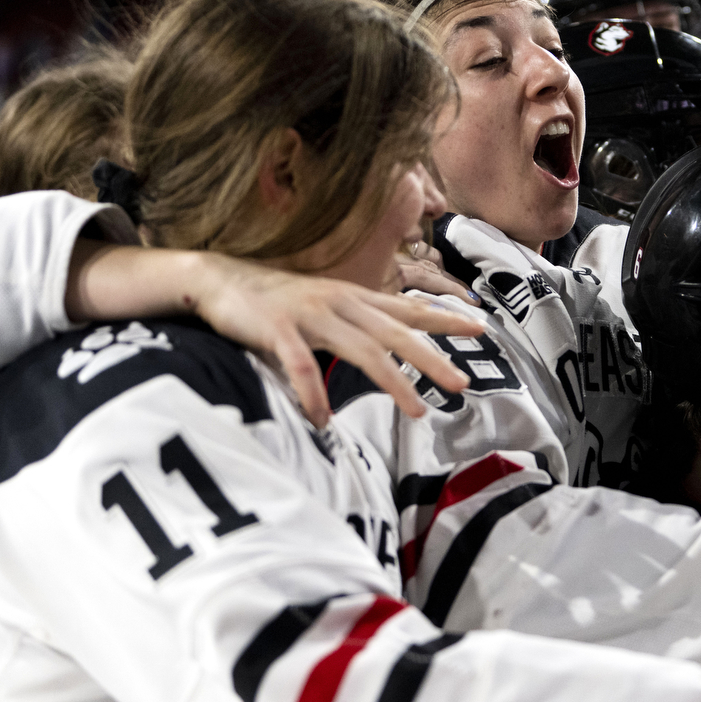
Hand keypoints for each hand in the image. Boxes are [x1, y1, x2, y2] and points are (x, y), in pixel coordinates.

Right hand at [188, 254, 484, 426]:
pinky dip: (313, 394)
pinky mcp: (277, 329)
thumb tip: (387, 352)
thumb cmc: (275, 302)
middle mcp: (339, 303)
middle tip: (463, 383)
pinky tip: (322, 421)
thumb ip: (355, 328)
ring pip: (362, 350)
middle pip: (396, 333)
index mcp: (354, 298)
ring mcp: (310, 314)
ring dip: (393, 382)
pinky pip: (301, 367)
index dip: (444, 318)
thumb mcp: (325, 310)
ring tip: (417, 410)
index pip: (408, 308)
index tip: (481, 327)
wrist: (219, 281)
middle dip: (432, 358)